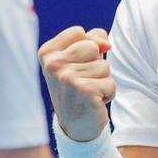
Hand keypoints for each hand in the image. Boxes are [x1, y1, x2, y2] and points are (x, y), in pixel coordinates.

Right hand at [39, 26, 114, 141]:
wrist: (75, 126)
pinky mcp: (84, 91)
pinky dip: (108, 93)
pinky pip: (111, 83)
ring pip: (104, 65)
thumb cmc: (78, 87)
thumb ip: (92, 40)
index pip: (79, 32)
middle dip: (95, 63)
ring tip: (88, 92)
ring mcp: (67, 78)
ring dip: (102, 80)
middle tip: (83, 81)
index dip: (86, 48)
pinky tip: (94, 102)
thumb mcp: (78, 59)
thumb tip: (106, 44)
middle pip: (93, 47)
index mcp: (47, 53)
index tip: (75, 66)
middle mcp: (53, 65)